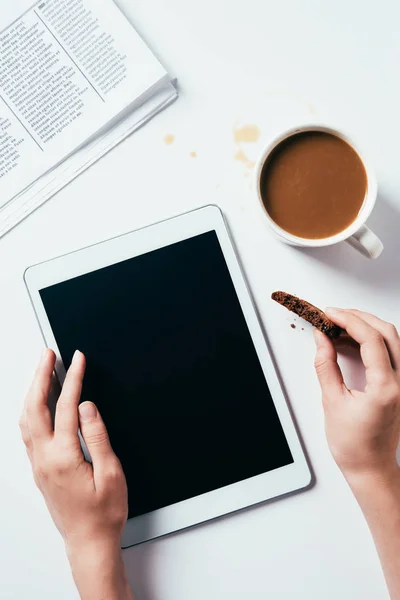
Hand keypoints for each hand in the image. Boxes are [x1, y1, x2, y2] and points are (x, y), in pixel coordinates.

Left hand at [20, 349, 131, 599]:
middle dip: (41, 376)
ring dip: (32, 391)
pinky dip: (30, 409)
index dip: (73, 378)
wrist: (88, 542)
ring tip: (42, 372)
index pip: (65, 407)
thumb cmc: (104, 513)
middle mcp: (44, 459)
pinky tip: (37, 404)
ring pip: (26, 419)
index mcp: (63, 457)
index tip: (77, 359)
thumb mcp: (111, 473)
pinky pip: (27, 432)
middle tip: (48, 355)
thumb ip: (97, 436)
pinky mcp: (39, 469)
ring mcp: (38, 464)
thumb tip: (86, 406)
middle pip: (35, 407)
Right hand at [314, 309, 399, 485]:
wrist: (371, 468)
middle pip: (388, 333)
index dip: (349, 320)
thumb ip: (325, 366)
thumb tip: (321, 339)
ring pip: (393, 340)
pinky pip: (392, 353)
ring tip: (341, 325)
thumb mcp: (332, 402)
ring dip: (368, 327)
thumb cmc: (354, 445)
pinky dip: (373, 341)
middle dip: (359, 318)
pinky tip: (353, 341)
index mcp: (386, 388)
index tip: (330, 314)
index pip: (371, 339)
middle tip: (334, 314)